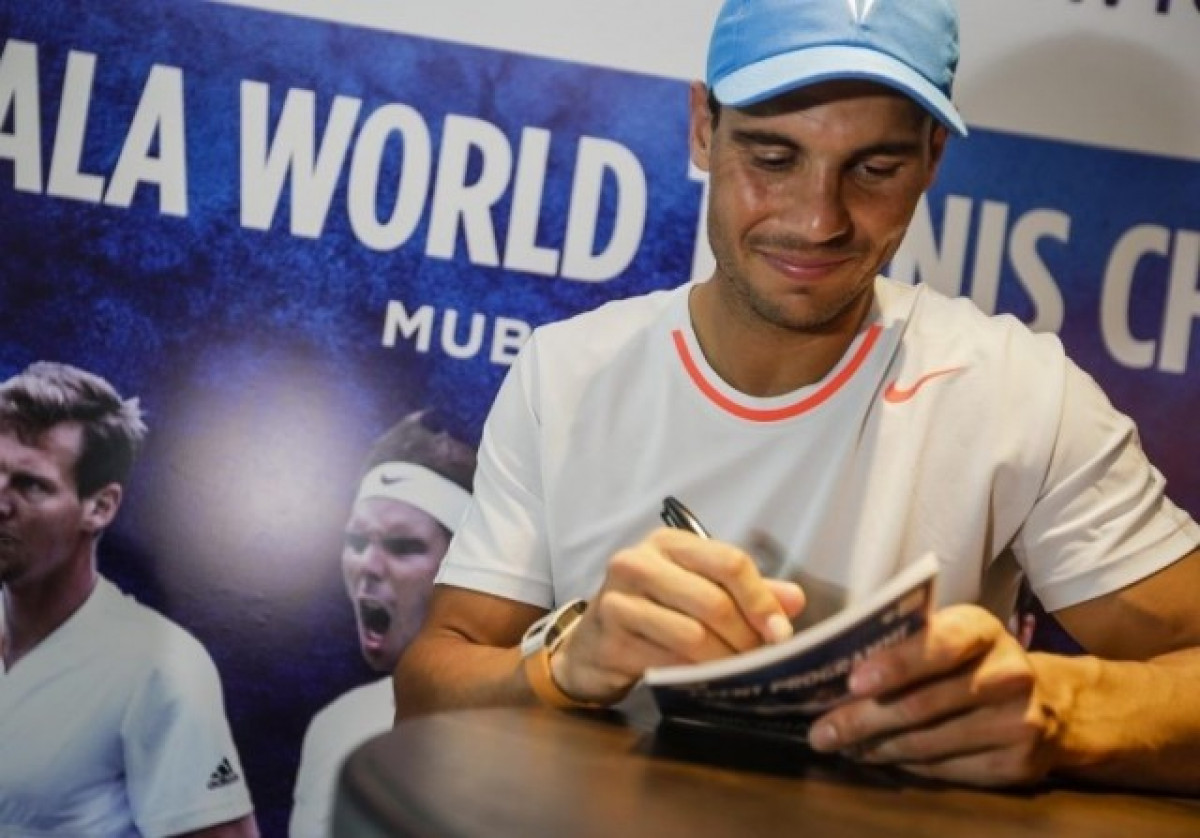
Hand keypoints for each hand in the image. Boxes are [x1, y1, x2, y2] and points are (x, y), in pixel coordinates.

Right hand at [551, 527, 804, 704]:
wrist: (590, 644)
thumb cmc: (652, 611)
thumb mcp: (697, 590)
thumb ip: (746, 592)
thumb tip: (795, 600)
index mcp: (668, 543)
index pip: (729, 561)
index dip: (761, 599)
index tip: (780, 632)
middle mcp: (638, 562)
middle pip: (713, 601)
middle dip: (745, 637)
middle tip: (760, 660)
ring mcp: (618, 599)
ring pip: (692, 635)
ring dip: (723, 660)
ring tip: (736, 673)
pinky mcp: (609, 637)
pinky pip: (666, 661)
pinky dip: (693, 674)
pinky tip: (704, 680)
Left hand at [808, 604, 1062, 786]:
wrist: (1049, 702)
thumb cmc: (973, 661)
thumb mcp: (948, 635)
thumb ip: (903, 643)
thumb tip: (833, 670)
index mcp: (982, 629)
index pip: (939, 644)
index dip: (896, 664)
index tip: (854, 682)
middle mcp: (1008, 673)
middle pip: (924, 703)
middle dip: (863, 719)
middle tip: (821, 732)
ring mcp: (1018, 721)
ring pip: (930, 741)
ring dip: (877, 747)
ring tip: (842, 747)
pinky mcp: (1017, 763)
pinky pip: (946, 769)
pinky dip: (906, 765)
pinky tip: (880, 758)